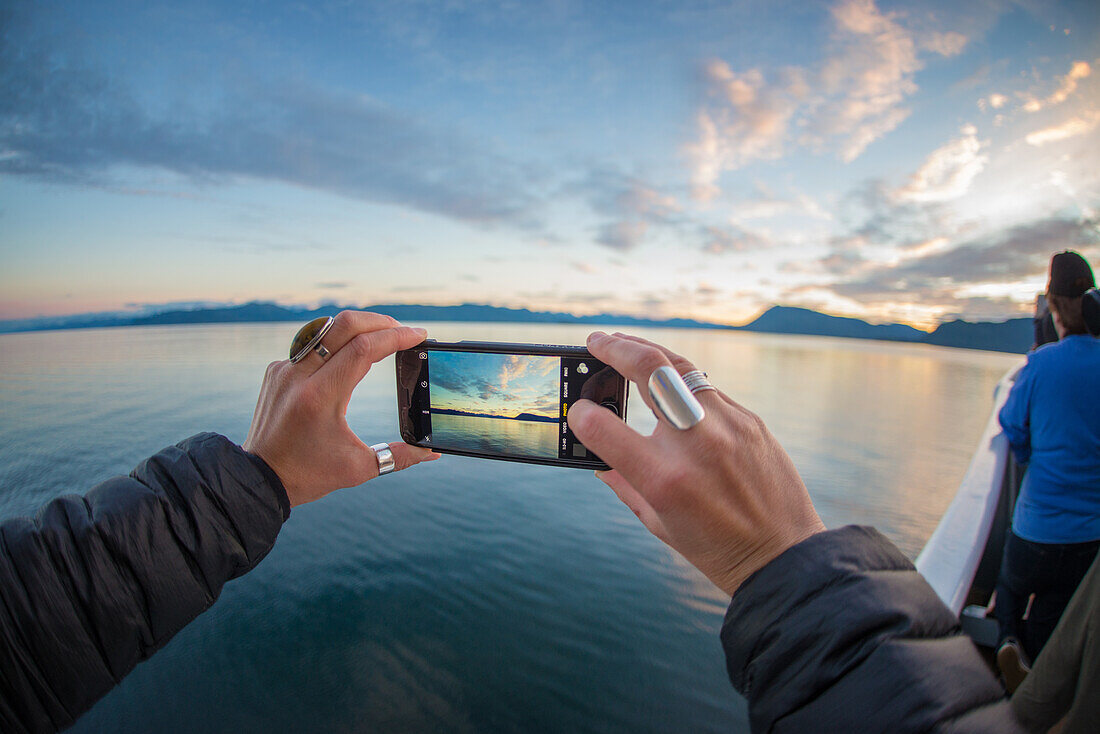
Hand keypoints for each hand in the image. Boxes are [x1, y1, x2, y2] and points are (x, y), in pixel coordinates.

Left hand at [243, 311, 439, 506]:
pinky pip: (310, 343)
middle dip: (380, 321)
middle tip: (403, 331)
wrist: (258, 478)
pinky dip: (335, 342)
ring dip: (358, 327)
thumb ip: (400, 457)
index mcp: (320, 397)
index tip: (418, 335)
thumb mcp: (358, 468)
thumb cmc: (307, 474)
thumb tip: (431, 452)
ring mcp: (284, 369)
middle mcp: (298, 376)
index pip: (363, 348)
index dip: (396, 337)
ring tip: (381, 336)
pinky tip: (350, 352)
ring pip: (326, 328)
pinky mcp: (277, 370)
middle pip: (345, 325)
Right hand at [567, 332, 824, 595]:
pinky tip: (667, 383)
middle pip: (649, 370)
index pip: (606, 429)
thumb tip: (597, 455)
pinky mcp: (750, 420)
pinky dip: (680, 382)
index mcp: (664, 479)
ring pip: (680, 367)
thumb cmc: (716, 547)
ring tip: (624, 346)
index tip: (578, 410)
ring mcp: (728, 425)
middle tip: (596, 342)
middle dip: (615, 349)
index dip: (583, 415)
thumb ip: (622, 483)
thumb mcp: (657, 522)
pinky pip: (707, 390)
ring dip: (647, 351)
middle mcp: (696, 444)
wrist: (783, 554)